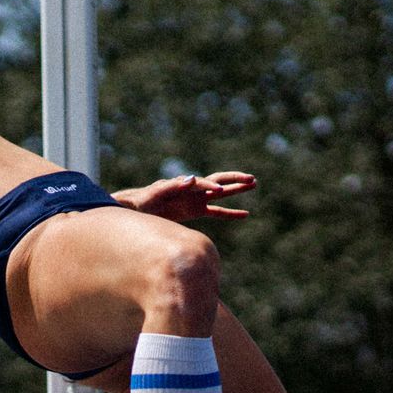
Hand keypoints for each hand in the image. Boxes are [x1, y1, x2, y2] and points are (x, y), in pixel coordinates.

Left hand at [126, 171, 257, 221]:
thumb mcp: (155, 193)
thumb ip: (170, 186)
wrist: (139, 208)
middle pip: (217, 181)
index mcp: (183, 184)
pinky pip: (218, 212)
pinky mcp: (197, 210)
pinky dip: (230, 213)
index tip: (218, 191)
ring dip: (237, 189)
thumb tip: (190, 179)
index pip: (200, 183)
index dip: (209, 186)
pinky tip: (245, 214)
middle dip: (233, 179)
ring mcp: (197, 199)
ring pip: (222, 194)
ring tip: (254, 184)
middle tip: (250, 179)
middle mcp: (193, 189)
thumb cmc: (144, 199)